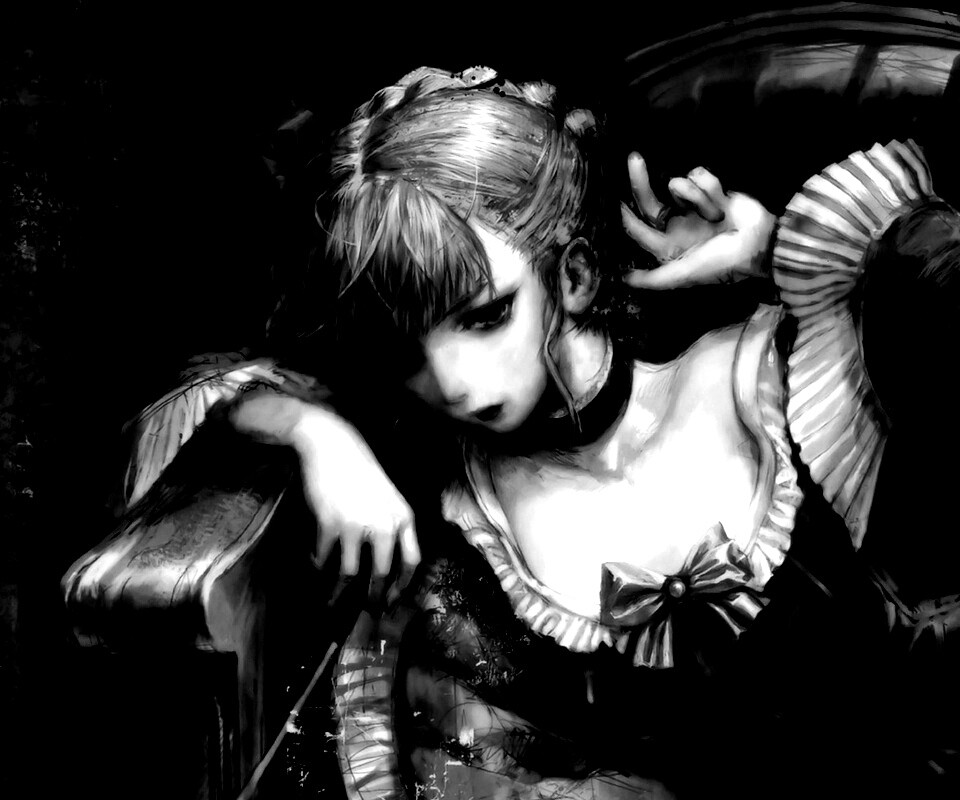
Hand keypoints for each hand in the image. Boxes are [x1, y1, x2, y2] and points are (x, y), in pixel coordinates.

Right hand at [290, 405, 420, 607]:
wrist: (333, 447)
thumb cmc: (362, 472)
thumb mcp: (389, 498)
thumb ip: (393, 527)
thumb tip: (388, 567)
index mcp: (404, 517)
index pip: (412, 562)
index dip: (403, 587)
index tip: (394, 602)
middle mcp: (384, 524)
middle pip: (382, 573)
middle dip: (373, 598)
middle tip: (366, 611)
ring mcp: (357, 525)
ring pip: (350, 572)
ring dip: (339, 592)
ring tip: (331, 601)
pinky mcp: (330, 524)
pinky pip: (324, 557)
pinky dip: (318, 564)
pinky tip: (315, 564)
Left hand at [621, 153, 775, 289]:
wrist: (761, 242)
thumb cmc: (722, 263)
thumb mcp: (685, 275)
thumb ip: (654, 279)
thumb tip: (624, 279)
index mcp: (667, 245)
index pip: (637, 228)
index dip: (624, 215)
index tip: (614, 199)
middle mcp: (676, 225)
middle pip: (649, 200)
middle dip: (640, 181)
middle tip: (634, 159)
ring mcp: (692, 206)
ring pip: (677, 185)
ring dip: (696, 198)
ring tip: (714, 216)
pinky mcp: (711, 190)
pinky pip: (699, 176)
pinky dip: (711, 189)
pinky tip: (722, 205)